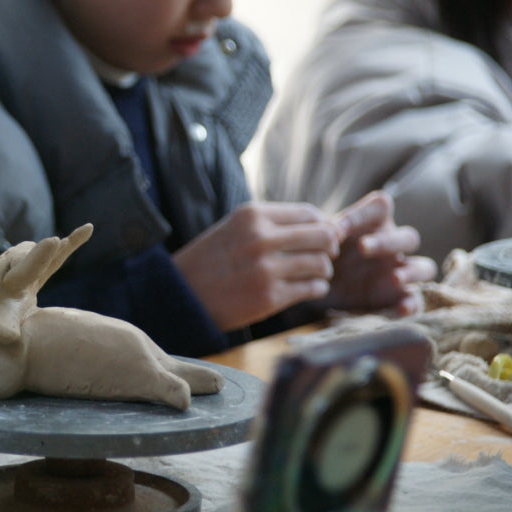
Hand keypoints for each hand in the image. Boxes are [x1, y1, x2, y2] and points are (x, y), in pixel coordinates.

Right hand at [173, 201, 338, 330]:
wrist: (182, 293)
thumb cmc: (213, 259)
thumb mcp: (236, 227)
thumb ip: (273, 223)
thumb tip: (325, 225)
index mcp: (253, 215)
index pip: (309, 214)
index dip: (322, 225)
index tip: (321, 236)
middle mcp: (261, 239)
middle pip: (323, 236)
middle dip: (329, 246)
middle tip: (325, 255)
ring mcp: (265, 270)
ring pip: (321, 264)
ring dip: (323, 270)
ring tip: (314, 274)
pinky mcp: (269, 298)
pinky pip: (312, 289)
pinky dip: (316, 288)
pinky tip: (307, 288)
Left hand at [324, 191, 435, 314]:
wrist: (315, 284)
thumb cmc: (321, 252)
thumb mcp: (320, 240)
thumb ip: (326, 232)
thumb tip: (329, 230)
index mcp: (373, 223)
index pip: (380, 207)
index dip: (361, 213)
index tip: (336, 228)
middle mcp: (392, 245)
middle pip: (408, 237)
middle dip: (386, 242)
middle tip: (362, 247)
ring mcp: (399, 271)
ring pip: (423, 267)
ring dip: (412, 272)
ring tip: (395, 278)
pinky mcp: (398, 297)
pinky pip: (417, 300)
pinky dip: (413, 305)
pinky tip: (402, 309)